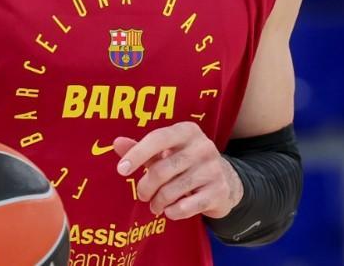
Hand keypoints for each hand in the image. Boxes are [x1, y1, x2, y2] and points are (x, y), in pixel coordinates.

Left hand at [112, 121, 242, 220]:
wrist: (226, 182)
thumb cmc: (187, 164)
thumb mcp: (167, 152)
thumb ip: (143, 149)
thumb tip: (116, 143)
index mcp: (188, 131)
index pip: (158, 138)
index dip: (137, 154)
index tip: (121, 170)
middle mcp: (203, 146)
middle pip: (162, 170)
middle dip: (145, 187)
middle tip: (142, 195)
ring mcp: (213, 169)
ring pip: (172, 191)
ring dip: (158, 202)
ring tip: (156, 205)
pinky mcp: (218, 191)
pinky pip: (186, 206)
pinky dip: (173, 212)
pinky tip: (170, 211)